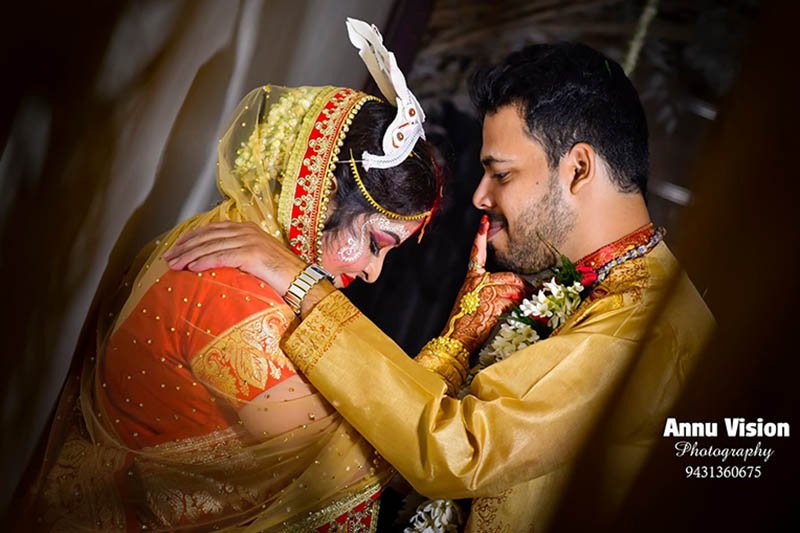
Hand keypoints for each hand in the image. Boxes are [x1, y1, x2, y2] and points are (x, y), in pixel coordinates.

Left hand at [162, 221, 305, 295]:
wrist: (302, 280)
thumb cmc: (281, 274)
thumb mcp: (256, 258)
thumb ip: (238, 253)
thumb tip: (215, 261)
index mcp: (247, 228)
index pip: (212, 229)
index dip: (191, 237)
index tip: (175, 247)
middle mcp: (247, 231)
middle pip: (208, 236)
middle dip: (185, 246)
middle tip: (168, 257)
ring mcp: (250, 241)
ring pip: (211, 246)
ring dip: (189, 256)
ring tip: (174, 265)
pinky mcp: (252, 255)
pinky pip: (222, 257)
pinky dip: (204, 262)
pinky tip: (192, 268)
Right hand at [445, 215, 529, 352]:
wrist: (456, 338)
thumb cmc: (466, 322)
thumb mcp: (475, 301)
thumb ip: (493, 291)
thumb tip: (518, 291)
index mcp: (471, 278)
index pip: (476, 254)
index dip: (480, 237)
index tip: (483, 221)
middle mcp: (478, 282)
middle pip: (510, 277)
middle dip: (522, 287)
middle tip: (532, 294)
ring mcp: (485, 292)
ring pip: (514, 289)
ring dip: (522, 299)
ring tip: (525, 306)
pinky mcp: (492, 303)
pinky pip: (512, 302)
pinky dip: (517, 308)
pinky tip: (513, 314)